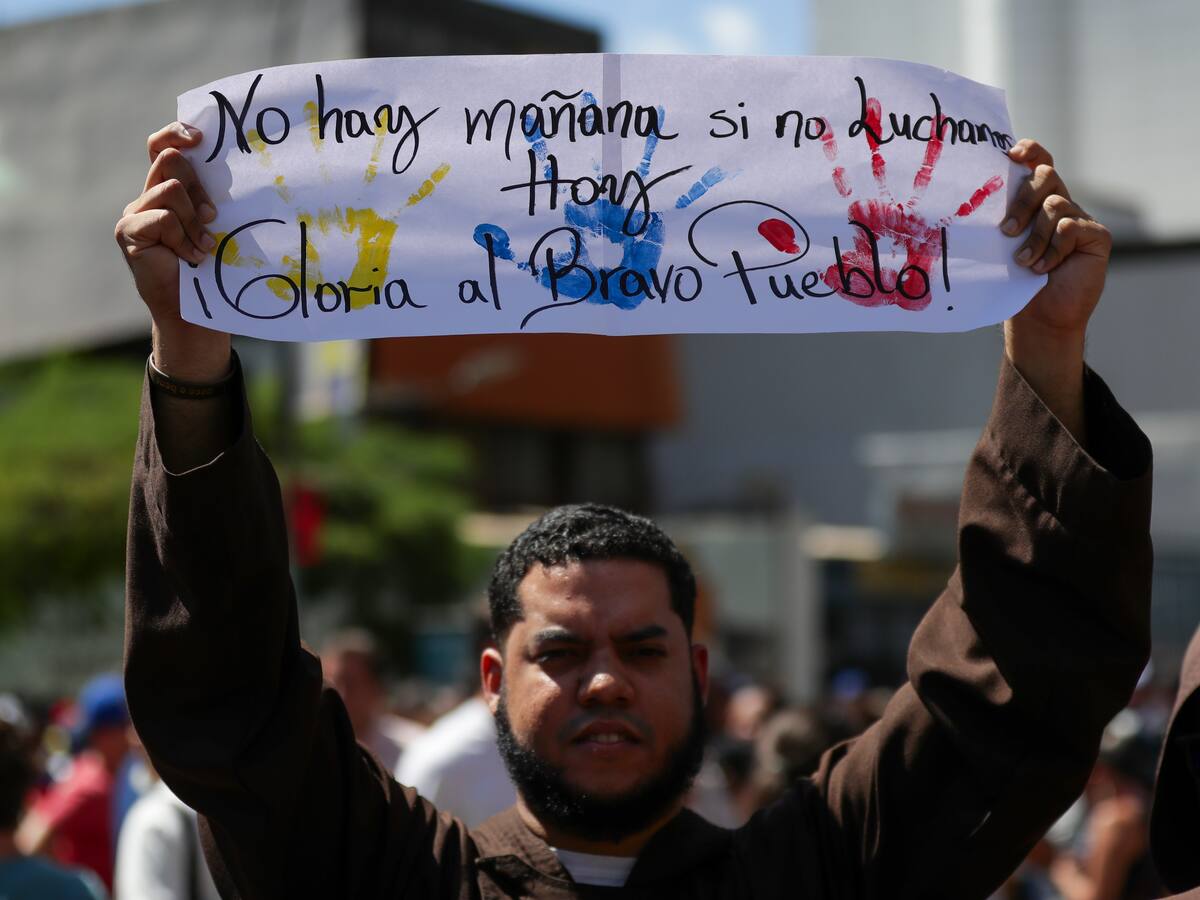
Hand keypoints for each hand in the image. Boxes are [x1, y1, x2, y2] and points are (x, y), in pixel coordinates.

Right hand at [114, 121, 230, 382]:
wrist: (195, 311)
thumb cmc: (214, 268)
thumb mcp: (219, 226)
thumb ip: (216, 199)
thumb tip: (248, 171)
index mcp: (170, 188)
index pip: (164, 145)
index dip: (177, 134)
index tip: (200, 137)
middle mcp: (149, 195)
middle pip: (170, 160)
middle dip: (197, 186)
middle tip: (212, 217)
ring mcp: (135, 212)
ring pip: (169, 189)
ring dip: (193, 219)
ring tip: (203, 246)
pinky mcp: (128, 231)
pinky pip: (161, 217)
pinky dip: (181, 238)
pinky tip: (190, 257)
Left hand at [998, 140, 1109, 441]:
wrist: (1038, 318)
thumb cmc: (1012, 281)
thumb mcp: (999, 246)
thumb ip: (995, 219)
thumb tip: (964, 198)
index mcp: (1036, 200)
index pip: (1038, 161)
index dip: (1029, 150)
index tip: (1011, 155)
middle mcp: (1060, 202)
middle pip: (1045, 176)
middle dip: (1022, 200)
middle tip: (1006, 231)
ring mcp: (1080, 218)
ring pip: (1055, 204)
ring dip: (1034, 236)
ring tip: (1023, 261)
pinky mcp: (1096, 236)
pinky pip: (1071, 227)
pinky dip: (1053, 249)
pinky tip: (1044, 269)